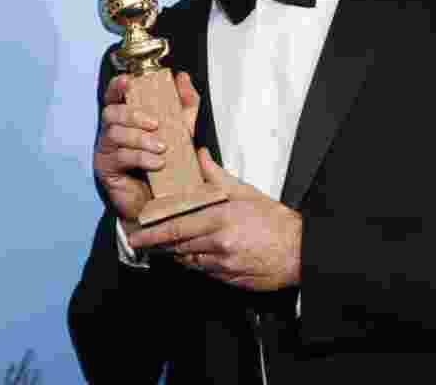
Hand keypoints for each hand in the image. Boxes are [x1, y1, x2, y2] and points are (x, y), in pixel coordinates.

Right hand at [93, 71, 199, 232]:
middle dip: (133, 115)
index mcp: (125, 118)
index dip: (117, 86)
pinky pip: (119, 157)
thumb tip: (183, 78)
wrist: (161, 199)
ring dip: (140, 138)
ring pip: (114, 134)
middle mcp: (111, 131)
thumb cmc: (166, 161)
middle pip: (111, 112)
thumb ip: (184, 104)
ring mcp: (106, 150)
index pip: (113, 95)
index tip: (129, 81)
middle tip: (156, 123)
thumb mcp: (181, 129)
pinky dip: (141, 157)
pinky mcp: (106, 169)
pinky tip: (157, 163)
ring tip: (162, 147)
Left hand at [127, 147, 301, 291]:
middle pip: (177, 247)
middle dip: (157, 245)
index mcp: (220, 219)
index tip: (135, 235)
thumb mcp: (245, 192)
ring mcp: (223, 264)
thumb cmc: (274, 220)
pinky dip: (196, 263)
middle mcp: (218, 244)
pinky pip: (204, 272)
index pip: (176, 227)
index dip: (152, 233)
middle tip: (140, 242)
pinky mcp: (229, 279)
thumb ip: (216, 176)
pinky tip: (194, 255)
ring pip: (189, 261)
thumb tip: (200, 155)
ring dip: (176, 254)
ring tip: (166, 247)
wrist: (299, 250)